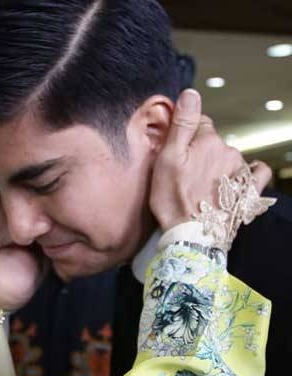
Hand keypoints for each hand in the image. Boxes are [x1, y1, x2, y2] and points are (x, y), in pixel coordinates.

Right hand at [150, 89, 270, 232]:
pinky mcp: (248, 189)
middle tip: (184, 172)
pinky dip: (249, 172)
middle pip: (213, 141)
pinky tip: (236, 180)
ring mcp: (240, 171)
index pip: (198, 123)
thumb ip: (182, 124)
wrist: (192, 235)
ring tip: (200, 185)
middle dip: (200, 150)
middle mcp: (228, 151)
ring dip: (216, 164)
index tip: (174, 151)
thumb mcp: (167, 159)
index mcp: (208, 141)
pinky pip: (257, 172)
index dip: (184, 134)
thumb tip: (191, 92)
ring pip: (227, 157)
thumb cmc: (173, 199)